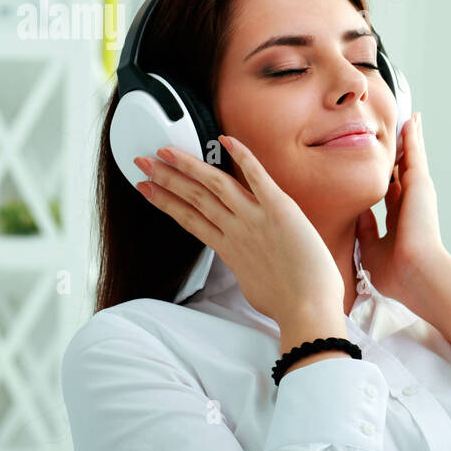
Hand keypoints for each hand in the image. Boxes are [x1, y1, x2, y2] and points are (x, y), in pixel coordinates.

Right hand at [132, 136, 344, 325]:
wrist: (307, 310)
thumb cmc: (289, 304)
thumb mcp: (255, 284)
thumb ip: (246, 266)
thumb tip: (249, 264)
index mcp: (230, 249)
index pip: (189, 218)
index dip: (165, 201)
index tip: (146, 188)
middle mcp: (237, 230)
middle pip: (194, 198)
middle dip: (166, 178)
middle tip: (142, 161)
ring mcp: (256, 218)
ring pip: (215, 185)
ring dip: (189, 165)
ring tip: (166, 151)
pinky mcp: (280, 209)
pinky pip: (257, 177)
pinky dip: (242, 157)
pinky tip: (226, 140)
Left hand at [354, 111, 448, 309]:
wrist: (416, 272)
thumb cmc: (395, 272)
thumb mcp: (371, 250)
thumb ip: (365, 231)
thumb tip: (359, 213)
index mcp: (399, 219)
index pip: (393, 192)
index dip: (389, 178)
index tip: (385, 167)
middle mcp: (410, 203)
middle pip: (404, 170)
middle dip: (401, 153)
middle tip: (401, 133)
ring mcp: (417, 192)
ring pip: (411, 158)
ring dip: (410, 139)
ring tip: (409, 120)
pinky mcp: (420, 183)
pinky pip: (414, 152)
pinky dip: (413, 136)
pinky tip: (411, 121)